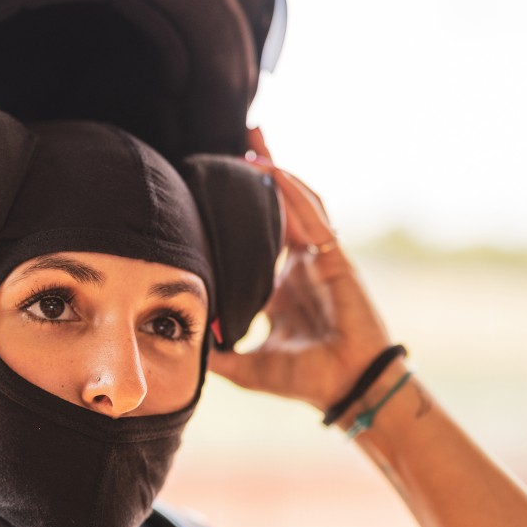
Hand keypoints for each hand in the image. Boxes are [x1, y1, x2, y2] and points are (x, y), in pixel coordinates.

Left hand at [209, 130, 392, 411]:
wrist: (346, 389)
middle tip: (234, 142)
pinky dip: (293, 190)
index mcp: (279, 289)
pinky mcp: (335, 258)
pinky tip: (271, 167)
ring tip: (251, 138)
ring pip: (296, 202)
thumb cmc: (303, 379)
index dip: (237, 217)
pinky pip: (312, 216)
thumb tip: (180, 347)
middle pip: (278, 209)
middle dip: (260, 174)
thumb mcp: (245, 366)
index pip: (255, 243)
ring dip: (276, 168)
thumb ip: (215, 355)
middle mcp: (298, 268)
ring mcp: (318, 260)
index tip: (212, 194)